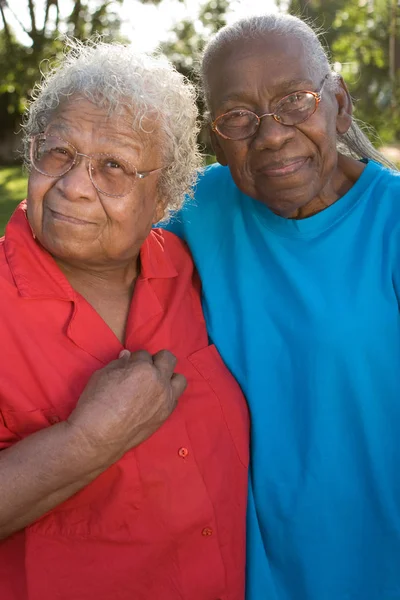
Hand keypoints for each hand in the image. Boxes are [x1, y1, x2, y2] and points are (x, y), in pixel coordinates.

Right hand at [67, 350, 186, 465]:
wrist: (98, 436)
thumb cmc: (96, 402)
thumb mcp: (102, 375)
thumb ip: (119, 364)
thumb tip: (127, 357)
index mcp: (143, 368)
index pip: (144, 354)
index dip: (135, 359)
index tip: (129, 366)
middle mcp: (159, 381)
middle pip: (168, 359)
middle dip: (157, 360)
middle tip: (144, 370)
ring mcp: (165, 399)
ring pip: (179, 379)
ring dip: (169, 378)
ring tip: (156, 384)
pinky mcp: (166, 415)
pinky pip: (175, 399)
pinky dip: (167, 395)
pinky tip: (154, 400)